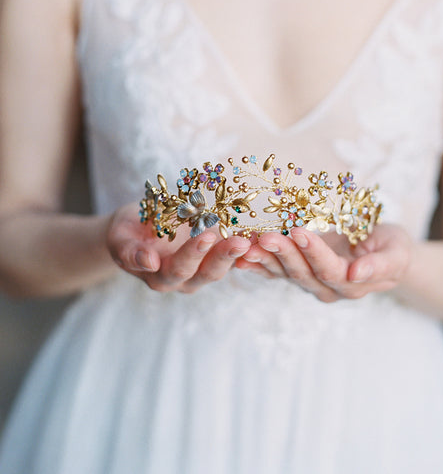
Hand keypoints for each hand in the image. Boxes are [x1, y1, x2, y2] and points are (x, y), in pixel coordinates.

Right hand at [106, 202, 250, 292]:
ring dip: (240, 254)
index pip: (180, 269)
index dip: (193, 254)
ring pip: (224, 266)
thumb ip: (129, 252)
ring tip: (254, 238)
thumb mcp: (119, 239)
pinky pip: (233, 255)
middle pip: (207, 272)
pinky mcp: (215, 256)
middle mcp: (184, 278)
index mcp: (160, 276)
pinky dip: (247, 246)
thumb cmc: (126, 232)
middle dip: (224, 256)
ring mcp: (202, 269)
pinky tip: (260, 233)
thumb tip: (148, 262)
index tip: (206, 236)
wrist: (137, 227)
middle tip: (240, 241)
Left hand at [234, 223, 413, 302]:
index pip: (328, 269)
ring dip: (263, 258)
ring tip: (245, 244)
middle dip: (283, 253)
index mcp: (351, 284)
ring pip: (283, 272)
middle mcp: (327, 288)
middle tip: (265, 235)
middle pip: (301, 272)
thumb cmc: (394, 249)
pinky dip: (256, 264)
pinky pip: (273, 271)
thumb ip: (380, 266)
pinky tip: (238, 257)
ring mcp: (310, 282)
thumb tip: (357, 274)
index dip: (313, 252)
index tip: (298, 231)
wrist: (386, 253)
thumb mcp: (397, 254)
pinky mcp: (297, 273)